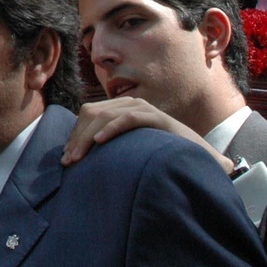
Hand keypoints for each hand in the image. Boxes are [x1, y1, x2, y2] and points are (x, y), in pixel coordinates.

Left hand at [62, 97, 233, 172]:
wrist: (200, 159)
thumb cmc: (161, 157)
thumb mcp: (130, 150)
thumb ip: (112, 147)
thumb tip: (78, 155)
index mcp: (123, 110)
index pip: (89, 114)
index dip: (75, 134)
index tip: (66, 158)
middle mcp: (132, 105)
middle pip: (92, 113)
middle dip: (77, 137)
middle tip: (68, 161)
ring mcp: (145, 109)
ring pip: (106, 115)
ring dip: (88, 137)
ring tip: (78, 157)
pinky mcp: (158, 118)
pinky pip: (129, 118)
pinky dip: (112, 128)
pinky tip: (100, 142)